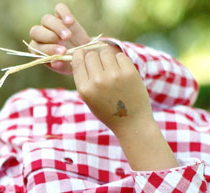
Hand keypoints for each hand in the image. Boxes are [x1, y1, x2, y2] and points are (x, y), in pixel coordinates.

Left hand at [28, 3, 90, 74]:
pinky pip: (59, 9)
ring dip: (57, 27)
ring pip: (46, 20)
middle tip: (64, 44)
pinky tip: (70, 22)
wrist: (84, 53)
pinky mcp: (61, 15)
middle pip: (35, 31)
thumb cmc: (72, 61)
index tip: (62, 52)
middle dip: (49, 37)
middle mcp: (41, 36)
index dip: (47, 49)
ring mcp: (50, 24)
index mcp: (38, 50)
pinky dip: (64, 13)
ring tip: (68, 36)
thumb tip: (55, 62)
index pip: (34, 47)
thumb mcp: (67, 67)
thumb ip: (61, 65)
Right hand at [72, 48, 177, 170]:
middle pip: (91, 55)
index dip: (80, 56)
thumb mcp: (89, 98)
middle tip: (99, 67)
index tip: (83, 56)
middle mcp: (98, 81)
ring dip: (107, 59)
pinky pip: (120, 56)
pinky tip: (120, 73)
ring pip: (105, 53)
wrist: (131, 122)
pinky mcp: (129, 72)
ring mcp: (114, 76)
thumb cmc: (107, 110)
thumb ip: (83, 78)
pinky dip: (119, 61)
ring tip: (111, 70)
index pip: (78, 61)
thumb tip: (81, 53)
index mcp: (85, 89)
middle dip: (93, 58)